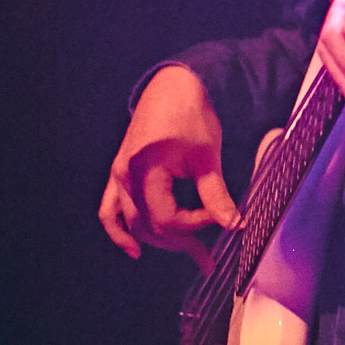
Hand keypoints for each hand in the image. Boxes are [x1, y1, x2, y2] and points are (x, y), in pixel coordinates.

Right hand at [99, 65, 238, 267]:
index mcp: (146, 170)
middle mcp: (125, 176)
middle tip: (208, 257)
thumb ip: (216, 194)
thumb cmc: (190, 114)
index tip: (219, 218)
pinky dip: (119, 231)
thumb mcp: (207, 155)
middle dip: (180, 242)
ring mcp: (118, 175)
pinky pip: (110, 210)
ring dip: (157, 241)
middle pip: (148, 226)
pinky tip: (134, 250)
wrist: (171, 87)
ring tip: (188, 253)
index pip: (167, 218)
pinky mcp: (119, 173)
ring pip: (131, 222)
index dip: (195, 226)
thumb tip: (234, 225)